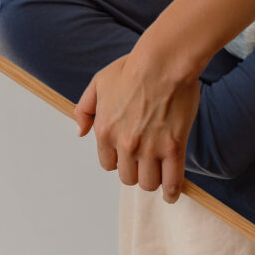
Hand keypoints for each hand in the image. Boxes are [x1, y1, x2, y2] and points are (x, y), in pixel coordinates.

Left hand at [74, 0, 254, 199]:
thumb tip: (80, 133)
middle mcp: (125, 144)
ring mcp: (150, 148)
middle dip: (135, 170)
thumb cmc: (133, 68)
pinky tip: (172, 193)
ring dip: (153, 180)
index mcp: (105, 131)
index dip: (118, 159)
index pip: (108, 164)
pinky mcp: (173, 147)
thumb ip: (84, 109)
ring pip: (148, 182)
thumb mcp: (99, 82)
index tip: (128, 154)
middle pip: (128, 177)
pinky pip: (172, 181)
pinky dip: (172, 191)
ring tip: (159, 173)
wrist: (163, 61)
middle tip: (145, 161)